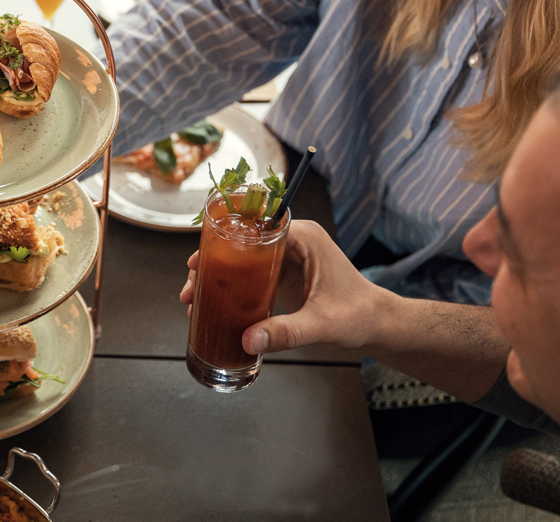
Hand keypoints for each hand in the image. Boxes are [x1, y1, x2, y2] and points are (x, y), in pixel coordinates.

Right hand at [180, 220, 390, 354]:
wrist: (378, 325)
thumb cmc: (360, 316)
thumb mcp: (322, 324)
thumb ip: (286, 332)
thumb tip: (248, 340)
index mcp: (303, 238)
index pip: (253, 228)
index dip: (221, 242)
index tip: (198, 260)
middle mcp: (292, 241)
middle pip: (240, 242)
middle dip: (210, 263)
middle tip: (190, 287)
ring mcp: (286, 257)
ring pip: (241, 258)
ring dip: (216, 275)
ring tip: (193, 297)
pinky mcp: (284, 274)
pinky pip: (250, 273)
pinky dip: (230, 286)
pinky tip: (214, 302)